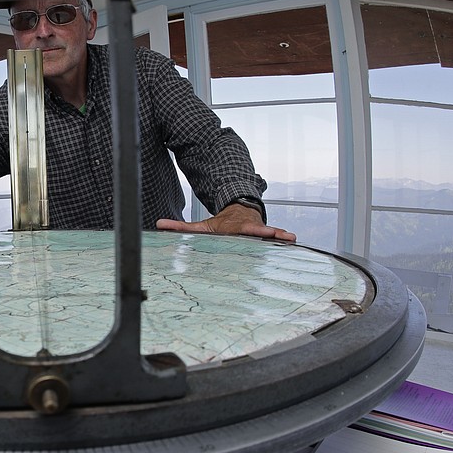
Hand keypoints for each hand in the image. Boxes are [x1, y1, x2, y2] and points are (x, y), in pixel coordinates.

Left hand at [155, 202, 295, 241]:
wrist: (239, 212)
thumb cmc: (221, 225)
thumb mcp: (201, 225)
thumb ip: (180, 226)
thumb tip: (159, 224)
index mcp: (233, 227)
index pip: (239, 229)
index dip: (244, 230)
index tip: (251, 230)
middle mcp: (248, 228)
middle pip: (257, 231)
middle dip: (267, 233)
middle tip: (276, 235)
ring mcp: (259, 230)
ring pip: (270, 234)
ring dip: (279, 235)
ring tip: (290, 238)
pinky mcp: (267, 235)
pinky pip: (277, 237)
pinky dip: (284, 237)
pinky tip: (294, 240)